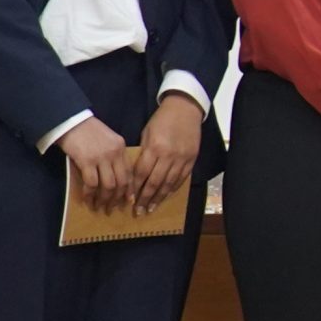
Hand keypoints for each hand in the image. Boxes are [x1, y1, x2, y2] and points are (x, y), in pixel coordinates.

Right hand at [57, 117, 132, 214]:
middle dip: (117, 198)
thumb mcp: (107, 140)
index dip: (128, 189)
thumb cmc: (86, 130)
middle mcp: (114, 153)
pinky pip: (92, 183)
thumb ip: (113, 155)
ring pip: (108, 185)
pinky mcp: (87, 161)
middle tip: (111, 209)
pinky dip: (90, 194)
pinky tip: (87, 200)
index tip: (127, 201)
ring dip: (104, 199)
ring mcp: (101, 157)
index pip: (129, 173)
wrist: (70, 120)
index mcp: (121, 148)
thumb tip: (114, 176)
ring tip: (99, 207)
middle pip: (121, 182)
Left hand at [130, 93, 204, 214]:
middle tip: (138, 211)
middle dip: (145, 198)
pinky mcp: (191, 159)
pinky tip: (166, 196)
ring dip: (159, 198)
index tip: (128, 200)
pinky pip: (181, 178)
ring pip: (169, 183)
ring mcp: (182, 159)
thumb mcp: (147, 133)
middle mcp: (168, 156)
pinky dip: (173, 189)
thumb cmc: (162, 120)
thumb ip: (144, 153)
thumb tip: (137, 173)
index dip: (134, 189)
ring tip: (151, 208)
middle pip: (155, 182)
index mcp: (154, 148)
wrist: (185, 109)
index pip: (142, 174)